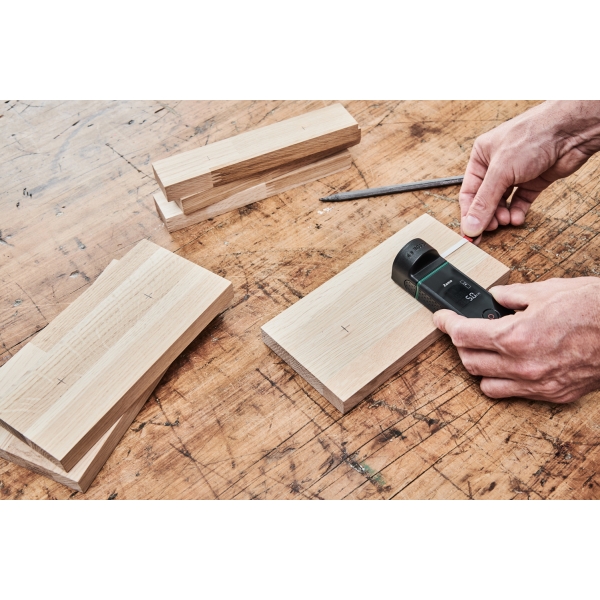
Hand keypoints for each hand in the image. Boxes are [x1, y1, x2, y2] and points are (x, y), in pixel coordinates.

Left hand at [433, 278, 599, 402]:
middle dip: (459, 343)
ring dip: (477, 366)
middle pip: (468, 360)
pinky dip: (501, 381)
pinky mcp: (552, 394)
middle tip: (461, 330)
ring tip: (483, 349)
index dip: (446, 324)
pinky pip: (512, 393)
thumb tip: (496, 296)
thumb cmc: (594, 309)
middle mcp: (521, 365)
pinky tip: (507, 366)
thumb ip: (512, 295)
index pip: (462, 334)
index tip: (441, 319)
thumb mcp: (546, 290)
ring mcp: (537, 383)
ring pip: (485, 382)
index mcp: (515, 336)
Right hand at [460, 101, 599, 237]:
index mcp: (481, 156)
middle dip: (488, 215)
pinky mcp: (534, 180)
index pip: (469, 192)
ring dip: (503, 214)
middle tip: (491, 228)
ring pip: (503, 202)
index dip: (469, 213)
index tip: (470, 232)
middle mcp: (497, 165)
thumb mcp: (500, 171)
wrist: (570, 130)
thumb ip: (484, 202)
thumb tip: (471, 225)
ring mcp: (516, 173)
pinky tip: (518, 218)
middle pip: (485, 199)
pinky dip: (518, 211)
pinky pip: (521, 201)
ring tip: (506, 220)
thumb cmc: (533, 136)